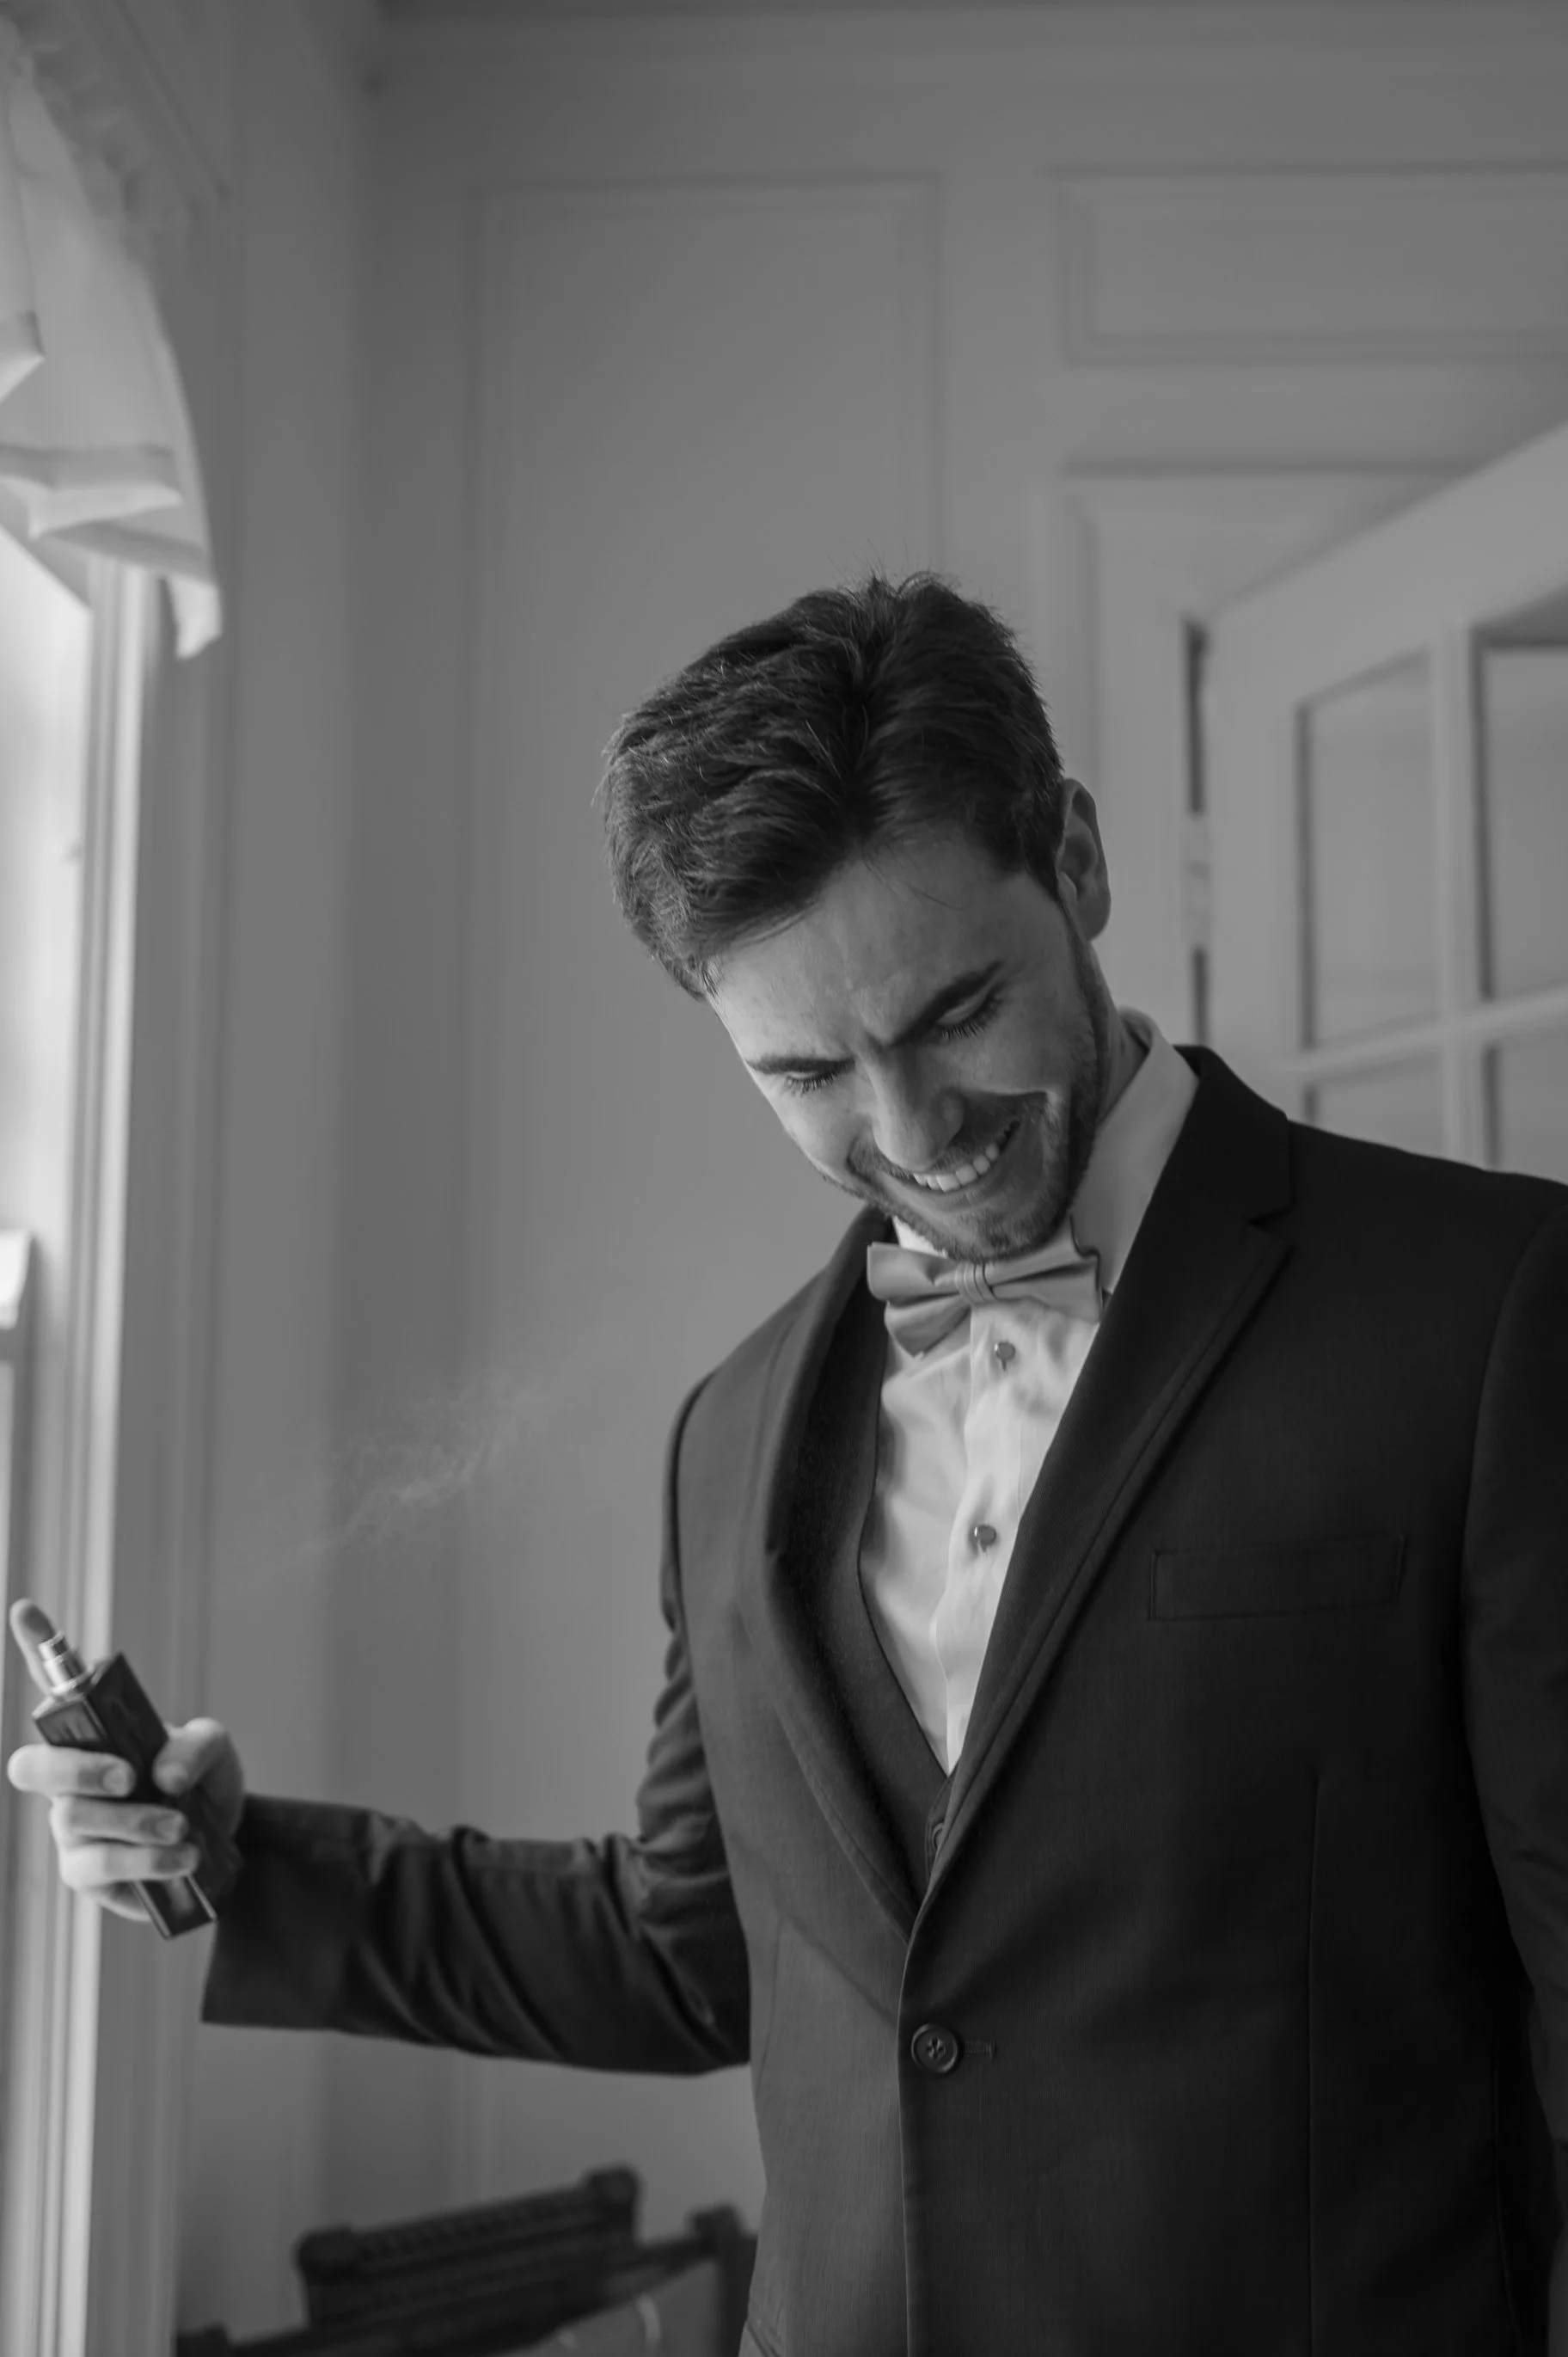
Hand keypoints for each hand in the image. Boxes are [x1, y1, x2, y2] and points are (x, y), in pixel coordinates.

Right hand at [5, 1598, 245, 1925]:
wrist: (217, 1841)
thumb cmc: (200, 1781)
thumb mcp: (213, 1750)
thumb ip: (195, 1746)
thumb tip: (162, 1778)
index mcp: (92, 1731)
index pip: (53, 1685)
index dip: (36, 1646)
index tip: (25, 1609)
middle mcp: (68, 1777)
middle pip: (31, 1767)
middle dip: (76, 1769)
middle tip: (130, 1777)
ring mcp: (70, 1827)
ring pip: (72, 1821)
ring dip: (133, 1824)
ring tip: (181, 1827)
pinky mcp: (87, 1873)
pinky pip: (96, 1868)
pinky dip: (143, 1861)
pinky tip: (180, 1858)